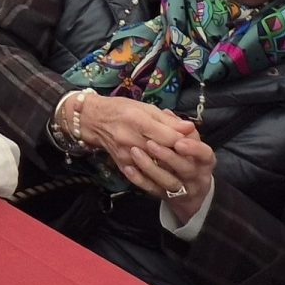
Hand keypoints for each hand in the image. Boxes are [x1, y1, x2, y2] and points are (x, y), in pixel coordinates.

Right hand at [68, 94, 195, 170]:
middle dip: (180, 157)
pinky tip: (164, 172)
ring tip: (179, 165)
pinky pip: (144, 176)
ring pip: (156, 168)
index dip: (184, 142)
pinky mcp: (122, 165)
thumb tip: (189, 128)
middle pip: (164, 154)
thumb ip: (167, 119)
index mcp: (137, 120)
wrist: (92, 120)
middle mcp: (130, 139)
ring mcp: (126, 155)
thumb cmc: (120, 109)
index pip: (169, 137)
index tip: (192, 143)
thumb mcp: (144, 107)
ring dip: (170, 168)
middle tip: (190, 156)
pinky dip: (157, 175)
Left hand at [128, 129, 217, 210]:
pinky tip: (128, 168)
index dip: (194, 149)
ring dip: (151, 167)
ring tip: (134, 152)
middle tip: (150, 143)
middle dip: (168, 156)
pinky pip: (153, 190)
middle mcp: (197, 176)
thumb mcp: (187, 142)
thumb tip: (168, 113)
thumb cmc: (187, 158)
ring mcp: (182, 189)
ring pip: (169, 182)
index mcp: (205, 161)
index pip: (205, 154)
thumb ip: (177, 128)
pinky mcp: (166, 197)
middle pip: (186, 168)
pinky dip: (140, 180)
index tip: (178, 142)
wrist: (189, 191)